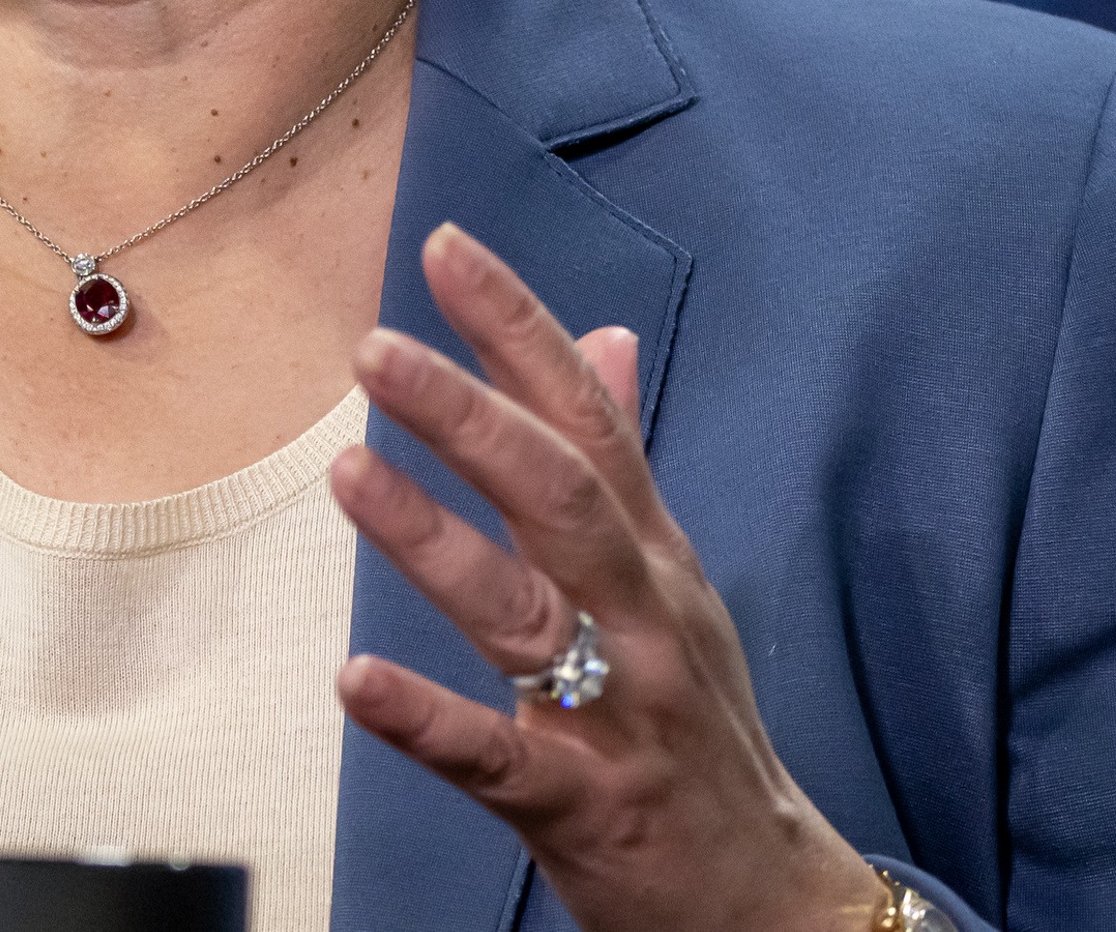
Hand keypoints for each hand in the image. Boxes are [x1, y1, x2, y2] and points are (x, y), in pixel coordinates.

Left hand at [332, 224, 881, 931]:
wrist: (768, 902)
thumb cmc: (697, 728)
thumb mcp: (672, 583)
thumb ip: (623, 459)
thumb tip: (604, 339)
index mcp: (653, 555)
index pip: (588, 417)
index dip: (519, 330)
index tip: (444, 249)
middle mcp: (643, 616)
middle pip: (563, 494)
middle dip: (472, 414)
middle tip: (376, 348)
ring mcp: (620, 712)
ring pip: (528, 613)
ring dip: (435, 540)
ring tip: (347, 473)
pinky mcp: (585, 807)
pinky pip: (499, 759)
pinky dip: (427, 718)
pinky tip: (355, 679)